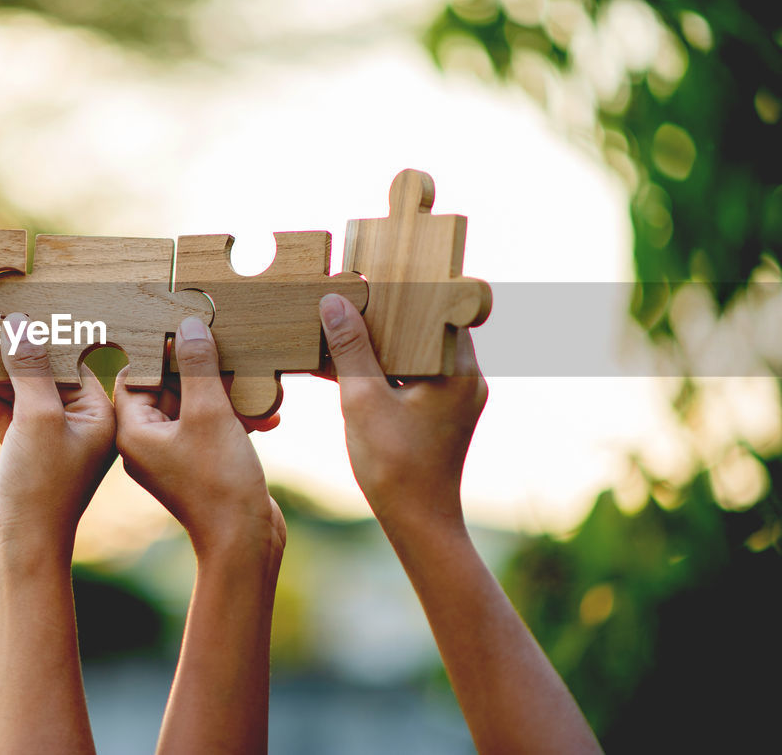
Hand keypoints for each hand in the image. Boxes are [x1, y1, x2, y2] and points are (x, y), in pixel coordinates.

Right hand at [0, 313, 115, 565]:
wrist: (20, 546)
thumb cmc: (41, 485)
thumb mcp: (36, 417)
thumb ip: (29, 368)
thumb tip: (21, 324)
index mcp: (99, 414)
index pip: (67, 362)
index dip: (35, 341)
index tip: (5, 321)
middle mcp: (80, 424)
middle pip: (39, 375)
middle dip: (5, 360)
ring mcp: (51, 438)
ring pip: (17, 394)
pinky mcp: (24, 451)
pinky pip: (4, 415)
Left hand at [113, 316, 285, 559]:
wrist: (245, 542)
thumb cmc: (220, 482)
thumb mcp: (210, 412)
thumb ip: (198, 365)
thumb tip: (189, 327)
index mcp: (133, 431)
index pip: (135, 374)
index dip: (162, 351)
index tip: (191, 333)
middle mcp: (145, 443)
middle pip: (168, 386)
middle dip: (205, 371)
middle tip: (233, 355)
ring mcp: (172, 455)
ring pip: (195, 405)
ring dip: (228, 393)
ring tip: (259, 386)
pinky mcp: (198, 465)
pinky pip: (210, 427)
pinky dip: (235, 417)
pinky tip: (268, 414)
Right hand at [318, 293, 486, 533]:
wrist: (418, 524)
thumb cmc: (395, 468)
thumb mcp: (362, 401)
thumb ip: (350, 349)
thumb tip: (335, 302)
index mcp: (457, 369)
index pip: (438, 306)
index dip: (405, 288)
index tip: (373, 274)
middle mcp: (464, 378)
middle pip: (423, 327)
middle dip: (383, 314)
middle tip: (346, 296)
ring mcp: (453, 396)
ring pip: (413, 352)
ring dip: (377, 342)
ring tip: (337, 328)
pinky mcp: (439, 412)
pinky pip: (409, 376)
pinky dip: (381, 369)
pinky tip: (341, 365)